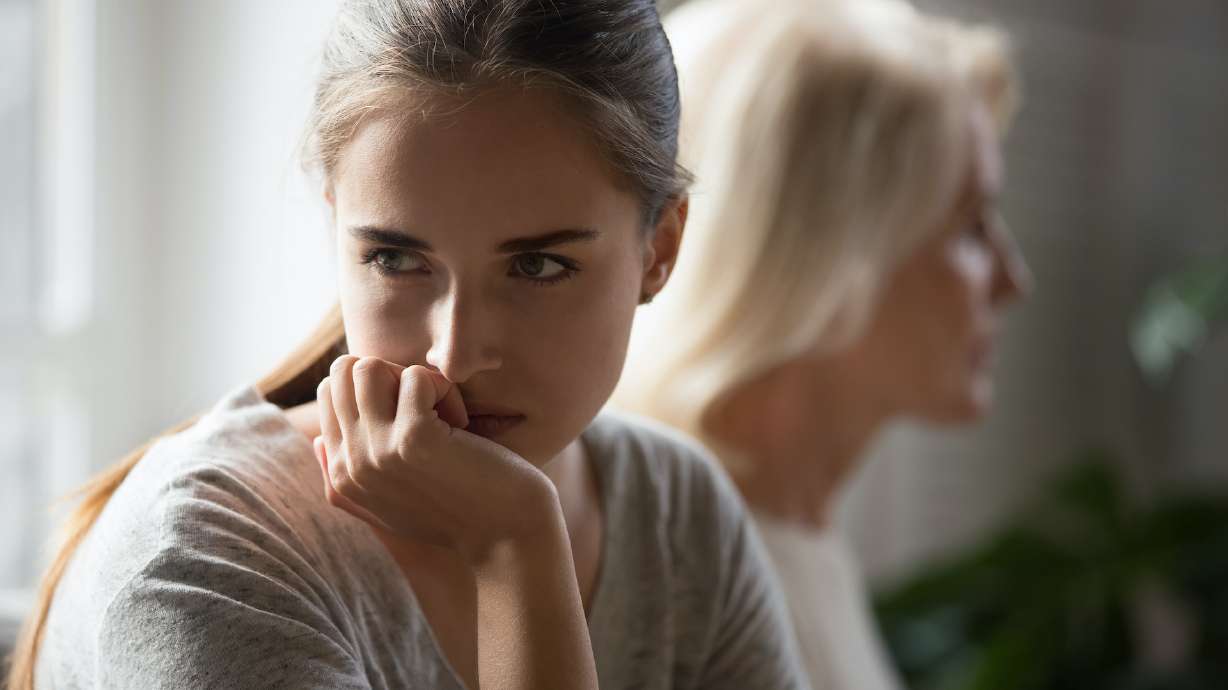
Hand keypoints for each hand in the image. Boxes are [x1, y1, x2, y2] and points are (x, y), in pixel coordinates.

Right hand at [312, 355, 559, 564]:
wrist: (505, 540)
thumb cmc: (456, 517)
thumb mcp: (388, 506)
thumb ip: (345, 477)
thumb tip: (316, 440)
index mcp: (341, 475)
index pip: (330, 392)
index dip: (377, 388)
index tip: (412, 418)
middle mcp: (351, 464)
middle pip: (344, 372)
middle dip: (390, 375)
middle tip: (427, 409)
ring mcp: (378, 450)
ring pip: (369, 366)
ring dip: (414, 380)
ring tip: (442, 414)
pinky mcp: (414, 438)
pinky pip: (418, 377)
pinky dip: (446, 391)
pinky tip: (462, 425)